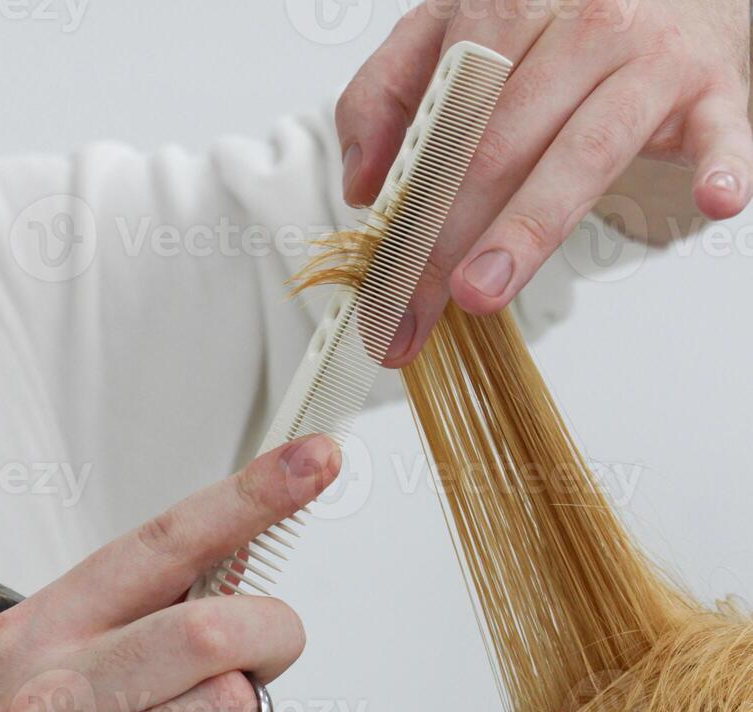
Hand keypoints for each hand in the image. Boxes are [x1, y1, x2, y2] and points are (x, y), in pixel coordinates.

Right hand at [0, 435, 339, 711]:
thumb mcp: (34, 676)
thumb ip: (132, 624)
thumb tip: (241, 579)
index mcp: (40, 632)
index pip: (168, 541)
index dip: (254, 495)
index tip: (317, 461)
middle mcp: (53, 698)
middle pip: (220, 631)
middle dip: (274, 637)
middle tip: (264, 660)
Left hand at [336, 0, 752, 363]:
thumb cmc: (563, 22)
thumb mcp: (461, 33)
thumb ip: (393, 92)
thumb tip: (362, 183)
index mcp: (500, 9)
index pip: (439, 123)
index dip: (403, 209)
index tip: (382, 283)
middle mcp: (573, 25)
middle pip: (495, 146)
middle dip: (444, 242)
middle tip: (411, 313)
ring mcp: (644, 58)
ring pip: (579, 149)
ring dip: (526, 226)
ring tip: (481, 291)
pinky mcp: (709, 88)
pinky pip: (718, 128)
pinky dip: (719, 162)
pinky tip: (715, 198)